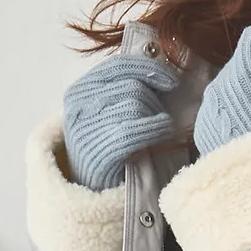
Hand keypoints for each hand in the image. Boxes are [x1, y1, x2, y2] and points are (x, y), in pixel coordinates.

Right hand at [63, 47, 182, 189]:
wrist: (93, 190)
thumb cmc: (108, 145)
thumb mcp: (108, 111)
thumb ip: (125, 87)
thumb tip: (161, 60)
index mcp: (80, 89)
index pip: (119, 65)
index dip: (150, 69)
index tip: (172, 80)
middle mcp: (78, 105)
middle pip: (132, 86)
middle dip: (156, 100)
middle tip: (163, 116)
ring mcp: (85, 128)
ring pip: (136, 104)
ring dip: (157, 116)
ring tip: (161, 129)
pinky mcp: (97, 151)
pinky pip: (135, 129)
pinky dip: (156, 128)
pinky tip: (165, 132)